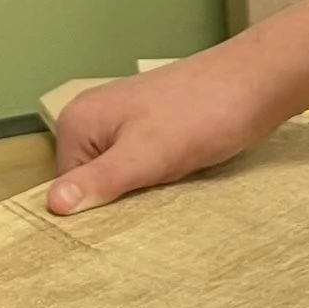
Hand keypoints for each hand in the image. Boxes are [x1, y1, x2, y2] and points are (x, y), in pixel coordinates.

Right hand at [49, 43, 293, 213]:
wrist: (256, 82)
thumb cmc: (203, 112)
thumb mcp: (147, 155)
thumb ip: (100, 180)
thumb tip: (52, 204)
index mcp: (79, 121)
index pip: (65, 189)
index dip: (93, 210)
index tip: (119, 225)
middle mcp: (94, 118)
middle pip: (92, 183)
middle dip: (121, 199)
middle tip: (151, 201)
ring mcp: (123, 122)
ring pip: (119, 178)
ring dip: (142, 191)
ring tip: (169, 186)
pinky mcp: (151, 129)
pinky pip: (141, 167)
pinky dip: (157, 179)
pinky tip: (178, 178)